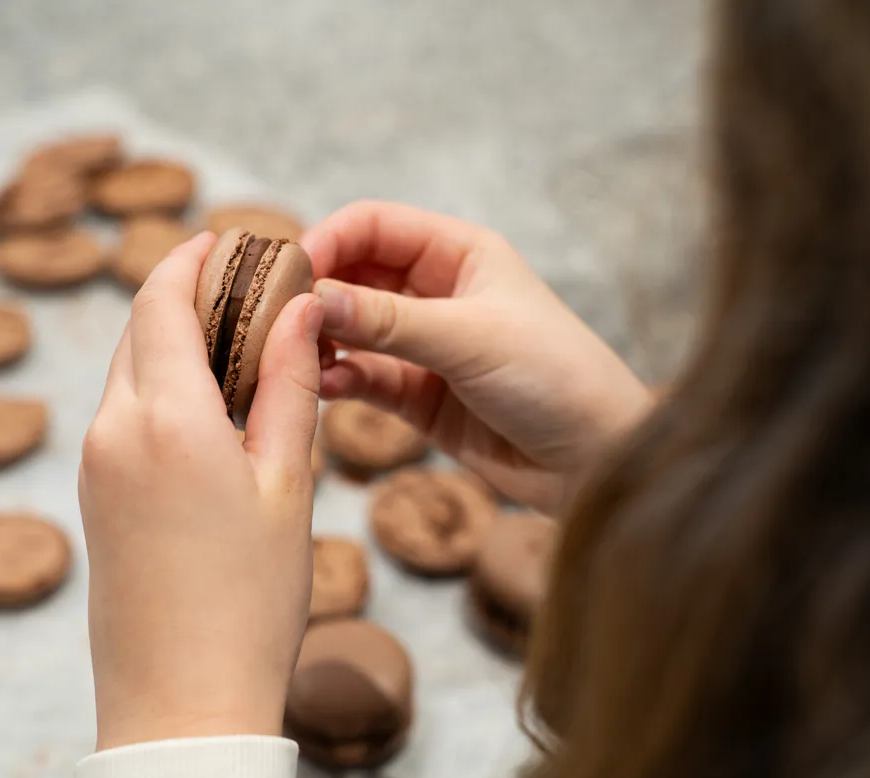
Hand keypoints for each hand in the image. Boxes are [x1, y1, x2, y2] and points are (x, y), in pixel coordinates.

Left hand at [78, 232, 323, 749]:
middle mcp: (114, 431)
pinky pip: (122, 415)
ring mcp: (95, 465)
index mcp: (166, 418)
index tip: (224, 238)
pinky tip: (209, 409)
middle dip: (184, 294)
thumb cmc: (249, 601)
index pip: (162, 301)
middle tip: (245, 288)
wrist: (182, 702)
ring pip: (129, 372)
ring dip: (173, 343)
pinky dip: (160, 389)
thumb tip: (297, 309)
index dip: (190, 259)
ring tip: (239, 346)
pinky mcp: (94, 496)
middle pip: (140, 330)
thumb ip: (288, 385)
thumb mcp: (287, 484)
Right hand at [302, 201, 651, 513]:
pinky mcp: (417, 396)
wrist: (597, 460)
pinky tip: (323, 388)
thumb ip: (387, 321)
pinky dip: (339, 380)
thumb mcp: (469, 338)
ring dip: (320, 340)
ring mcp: (424, 346)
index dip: (327, 240)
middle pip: (353, 275)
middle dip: (314, 293)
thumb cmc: (556, 377)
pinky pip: (363, 377)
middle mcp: (436, 293)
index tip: (288, 273)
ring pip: (351, 330)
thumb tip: (312, 300)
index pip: (373, 226)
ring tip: (293, 357)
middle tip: (272, 318)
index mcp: (458, 254)